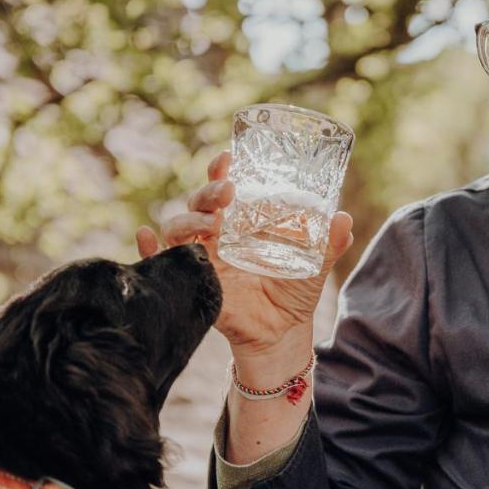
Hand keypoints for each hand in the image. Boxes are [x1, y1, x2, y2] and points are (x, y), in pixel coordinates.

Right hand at [136, 151, 353, 357]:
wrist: (283, 332)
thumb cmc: (295, 291)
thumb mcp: (316, 263)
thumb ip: (329, 242)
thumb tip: (343, 219)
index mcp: (242, 223)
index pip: (224, 188)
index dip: (220, 170)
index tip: (227, 157)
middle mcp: (217, 235)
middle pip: (198, 203)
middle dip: (207, 193)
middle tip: (227, 193)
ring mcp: (202, 258)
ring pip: (177, 228)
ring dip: (187, 220)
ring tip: (210, 223)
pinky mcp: (193, 282)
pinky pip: (160, 262)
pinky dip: (147, 248)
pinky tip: (144, 236)